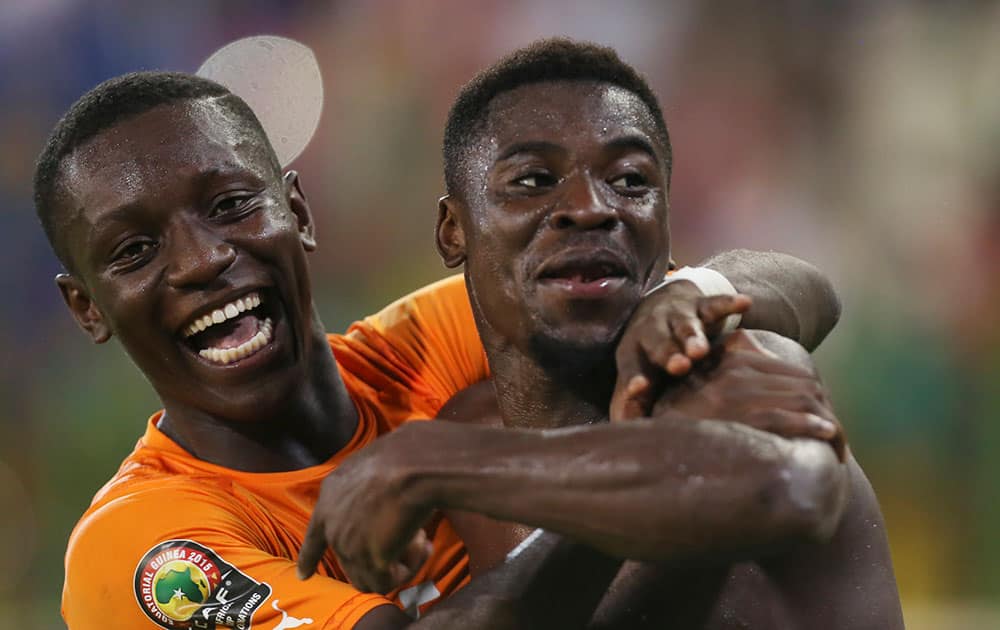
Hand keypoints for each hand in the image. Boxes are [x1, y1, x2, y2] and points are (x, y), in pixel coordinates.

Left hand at [297, 426, 434, 592]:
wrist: (411, 466)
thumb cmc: (401, 457)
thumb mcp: (372, 464)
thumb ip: (368, 485)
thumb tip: (383, 495)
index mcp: (330, 496)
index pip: (315, 536)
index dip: (309, 558)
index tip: (303, 576)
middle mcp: (333, 524)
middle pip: (349, 561)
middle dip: (382, 555)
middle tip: (413, 538)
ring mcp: (347, 544)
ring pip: (369, 577)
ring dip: (398, 565)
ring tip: (420, 543)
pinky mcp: (368, 559)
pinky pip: (388, 582)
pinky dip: (410, 569)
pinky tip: (424, 547)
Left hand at [611, 279, 751, 420]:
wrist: (659, 306)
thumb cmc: (651, 356)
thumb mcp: (641, 375)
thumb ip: (634, 403)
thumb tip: (625, 430)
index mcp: (633, 351)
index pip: (632, 366)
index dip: (634, 377)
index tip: (639, 388)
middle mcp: (651, 329)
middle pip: (658, 342)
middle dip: (668, 353)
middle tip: (678, 367)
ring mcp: (677, 316)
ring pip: (685, 325)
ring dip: (691, 336)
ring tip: (700, 350)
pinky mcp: (700, 305)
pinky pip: (716, 304)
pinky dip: (728, 303)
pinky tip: (744, 303)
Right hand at [651, 330, 845, 459]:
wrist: (649, 444)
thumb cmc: (675, 417)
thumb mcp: (697, 383)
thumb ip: (726, 362)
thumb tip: (747, 348)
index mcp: (729, 359)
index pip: (785, 369)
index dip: (809, 391)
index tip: (820, 411)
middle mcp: (734, 371)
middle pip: (799, 383)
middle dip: (822, 407)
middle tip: (833, 431)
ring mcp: (736, 393)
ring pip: (799, 398)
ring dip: (824, 419)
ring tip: (835, 437)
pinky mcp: (738, 415)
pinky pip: (786, 418)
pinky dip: (812, 426)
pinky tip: (826, 435)